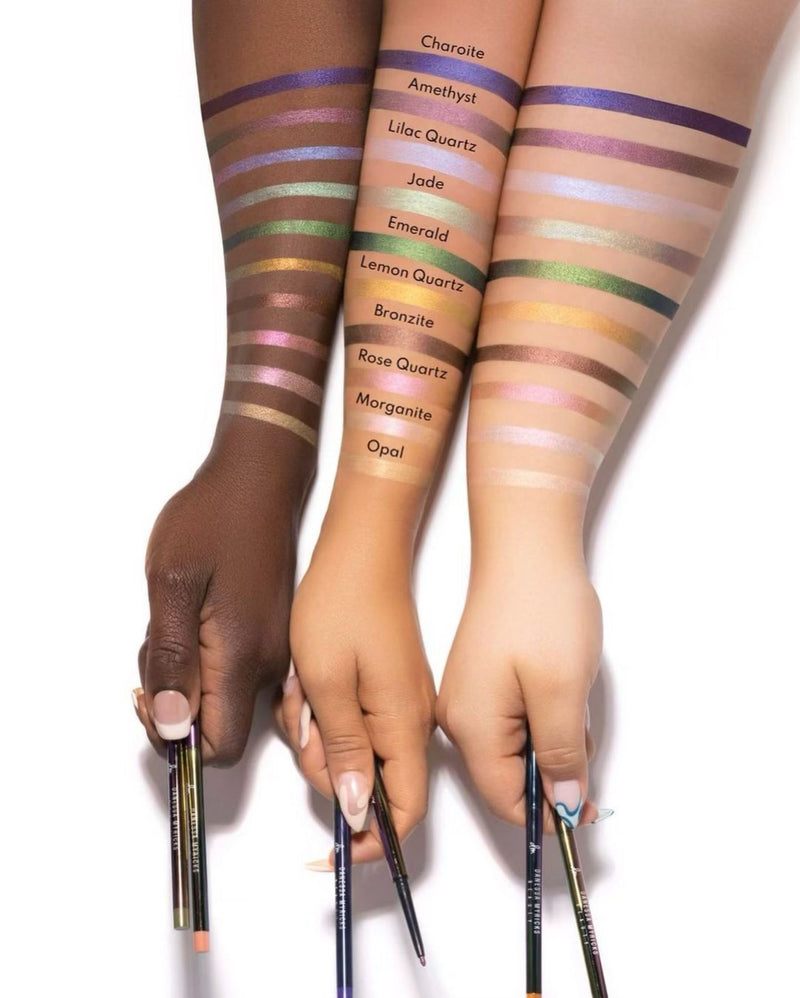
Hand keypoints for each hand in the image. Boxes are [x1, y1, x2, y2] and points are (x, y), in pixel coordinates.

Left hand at [133, 431, 309, 764]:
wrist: (257, 480)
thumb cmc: (213, 520)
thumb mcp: (172, 585)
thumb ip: (172, 660)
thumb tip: (171, 725)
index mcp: (244, 656)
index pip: (220, 747)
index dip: (178, 738)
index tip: (151, 693)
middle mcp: (268, 663)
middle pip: (219, 724)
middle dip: (175, 700)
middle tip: (156, 643)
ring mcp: (275, 648)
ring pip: (223, 696)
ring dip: (187, 674)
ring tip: (173, 618)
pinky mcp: (272, 633)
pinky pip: (234, 670)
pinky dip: (204, 656)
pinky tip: (193, 614)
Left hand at [276, 526, 435, 862]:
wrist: (360, 546)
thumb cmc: (343, 604)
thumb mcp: (329, 683)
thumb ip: (346, 750)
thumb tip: (358, 810)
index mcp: (404, 725)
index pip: (404, 812)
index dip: (371, 842)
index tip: (328, 849)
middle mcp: (410, 721)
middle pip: (369, 784)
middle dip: (325, 767)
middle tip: (302, 721)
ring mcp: (398, 701)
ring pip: (353, 751)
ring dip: (317, 733)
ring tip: (301, 687)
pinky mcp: (384, 684)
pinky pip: (350, 720)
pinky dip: (322, 711)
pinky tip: (308, 677)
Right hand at [438, 551, 601, 831]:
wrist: (525, 546)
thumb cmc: (541, 611)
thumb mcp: (561, 691)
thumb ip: (562, 756)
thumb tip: (564, 807)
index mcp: (472, 727)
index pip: (504, 801)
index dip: (548, 815)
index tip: (588, 809)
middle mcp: (460, 718)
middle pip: (508, 777)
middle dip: (554, 771)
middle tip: (584, 734)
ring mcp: (468, 696)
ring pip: (516, 749)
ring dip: (553, 740)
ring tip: (572, 697)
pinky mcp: (482, 678)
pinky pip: (514, 720)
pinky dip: (543, 716)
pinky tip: (560, 687)